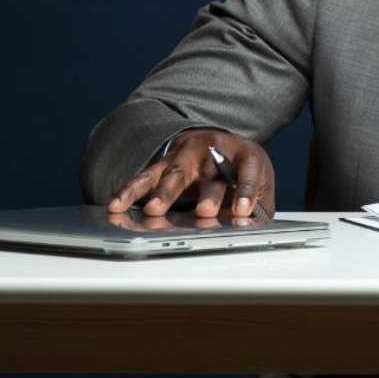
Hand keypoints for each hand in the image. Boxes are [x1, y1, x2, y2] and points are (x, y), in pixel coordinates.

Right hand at [106, 129, 276, 218]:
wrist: (222, 145)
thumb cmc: (241, 172)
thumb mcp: (260, 187)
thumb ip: (258, 209)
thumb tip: (249, 232)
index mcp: (246, 155)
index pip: (248, 171)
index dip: (246, 190)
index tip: (243, 210)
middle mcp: (216, 149)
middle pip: (211, 172)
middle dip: (209, 193)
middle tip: (205, 212)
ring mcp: (188, 154)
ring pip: (176, 173)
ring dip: (165, 192)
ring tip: (155, 211)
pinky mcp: (164, 162)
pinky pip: (145, 177)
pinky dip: (130, 191)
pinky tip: (118, 205)